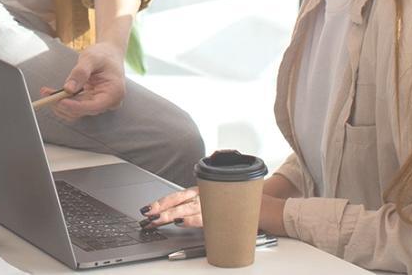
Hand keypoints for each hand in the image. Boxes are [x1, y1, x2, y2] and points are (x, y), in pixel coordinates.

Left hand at [38, 43, 125, 120]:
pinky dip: (62, 100)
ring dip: (60, 104)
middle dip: (63, 104)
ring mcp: (99, 103)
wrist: (109, 53)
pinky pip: (75, 104)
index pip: (94, 106)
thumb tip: (68, 89)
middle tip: (47, 95)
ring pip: (76, 110)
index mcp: (114, 92)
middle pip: (83, 110)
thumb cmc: (104, 54)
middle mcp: (108, 102)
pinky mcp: (90, 101)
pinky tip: (52, 93)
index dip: (76, 106)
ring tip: (46, 92)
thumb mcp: (91, 58)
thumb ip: (80, 72)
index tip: (60, 101)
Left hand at [142, 189, 286, 234]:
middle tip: (145, 217)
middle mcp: (206, 194)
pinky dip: (191, 219)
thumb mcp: (219, 196)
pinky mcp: (223, 212)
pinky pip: (204, 217)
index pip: (177, 196)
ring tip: (155, 221)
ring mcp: (214, 202)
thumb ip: (204, 199)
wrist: (266, 205)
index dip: (161, 202)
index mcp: (203, 191)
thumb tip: (185, 206)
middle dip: (159, 209)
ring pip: (186, 209)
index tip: (147, 209)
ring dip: (169, 215)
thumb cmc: (240, 201)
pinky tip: (179, 222)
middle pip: (178, 201)